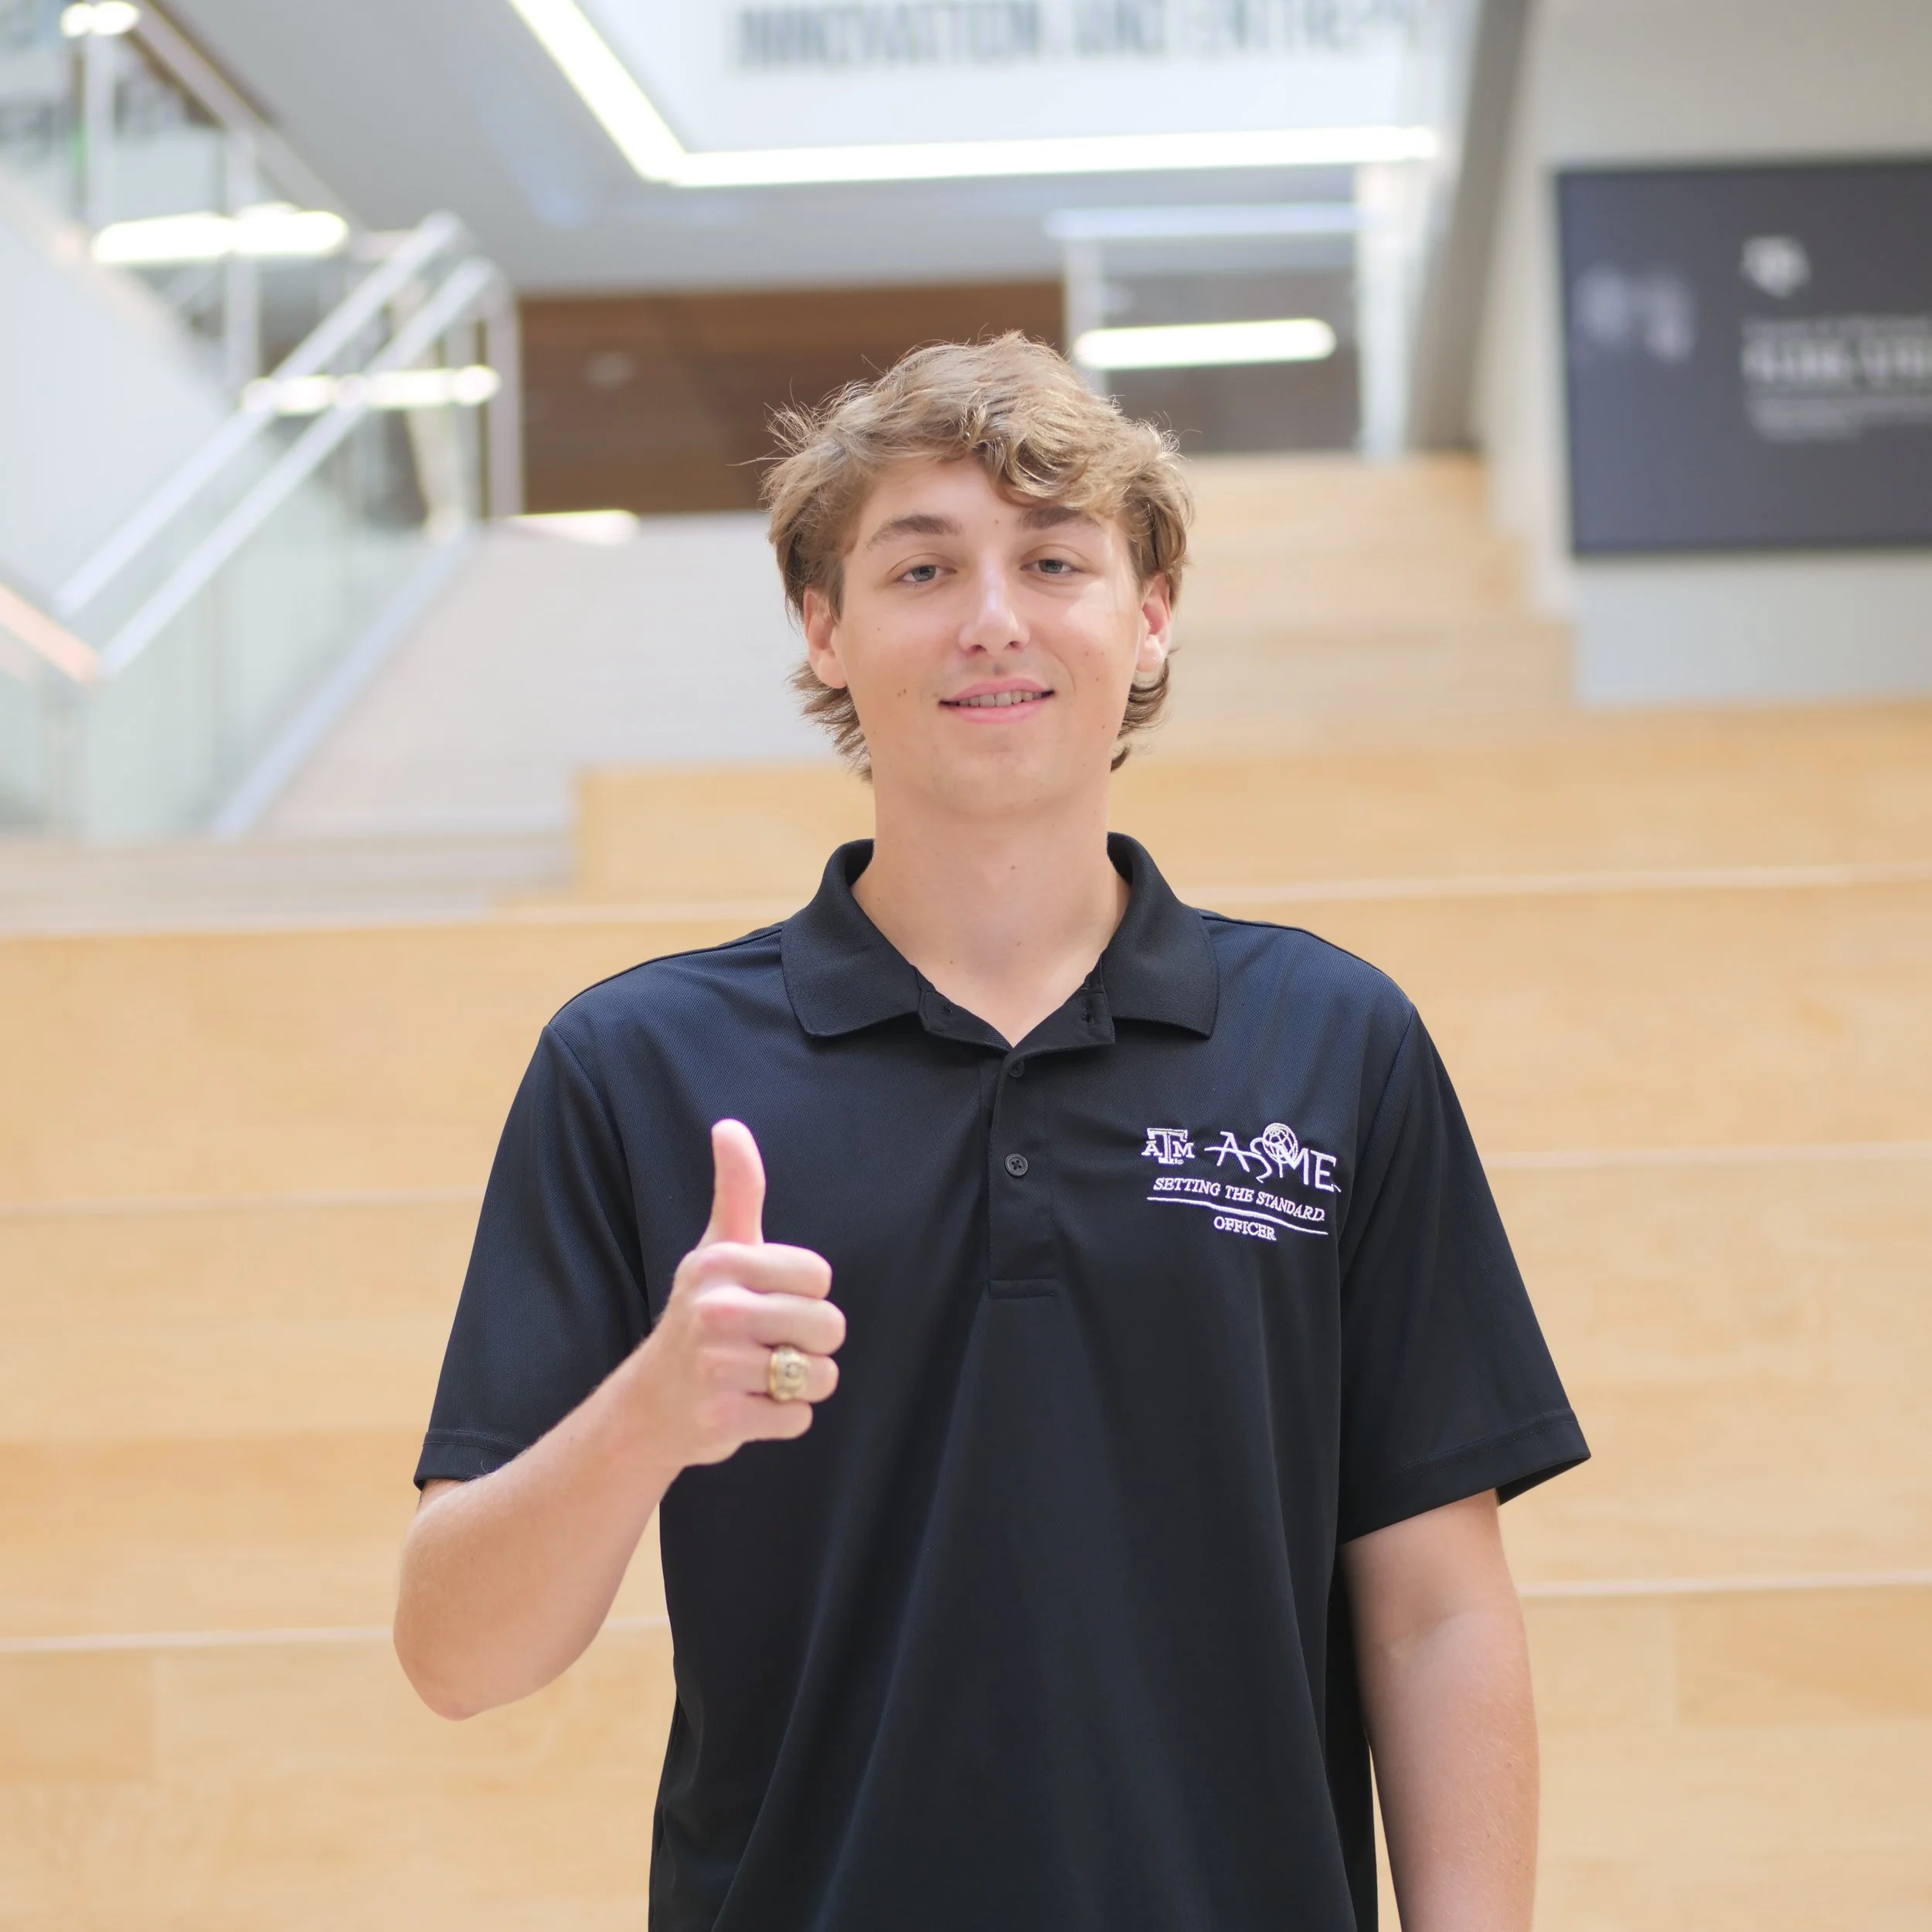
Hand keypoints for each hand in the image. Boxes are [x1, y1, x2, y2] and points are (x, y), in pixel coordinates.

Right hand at [628, 1118, 843, 1468]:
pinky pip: (799, 1418)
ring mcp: (717, 1368)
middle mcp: (715, 1310)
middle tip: (766, 1344)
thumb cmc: (700, 1315)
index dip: (805, 1294)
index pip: (820, 1276)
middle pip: (829, 1326)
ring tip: (759, 1375)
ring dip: (800, 1383)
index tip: (768, 1299)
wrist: (650, 1403)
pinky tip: (747, 1405)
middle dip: (810, 1342)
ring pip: (821, 1376)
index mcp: (720, 1263)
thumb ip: (737, 1190)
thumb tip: (730, 1126)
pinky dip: (783, 1418)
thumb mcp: (716, 1249)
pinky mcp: (723, 1419)